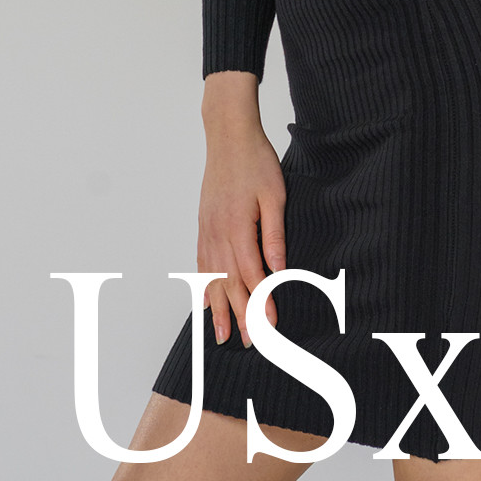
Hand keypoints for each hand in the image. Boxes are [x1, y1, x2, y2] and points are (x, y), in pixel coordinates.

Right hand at [198, 107, 286, 345]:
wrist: (228, 137)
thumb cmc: (256, 162)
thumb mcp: (275, 195)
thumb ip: (274, 234)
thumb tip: (279, 267)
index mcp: (237, 227)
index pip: (251, 274)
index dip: (261, 302)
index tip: (271, 325)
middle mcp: (218, 233)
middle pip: (229, 283)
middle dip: (240, 315)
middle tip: (250, 343)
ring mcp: (207, 230)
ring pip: (211, 277)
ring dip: (218, 308)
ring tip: (222, 335)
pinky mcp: (203, 225)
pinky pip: (201, 262)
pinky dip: (203, 285)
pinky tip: (206, 302)